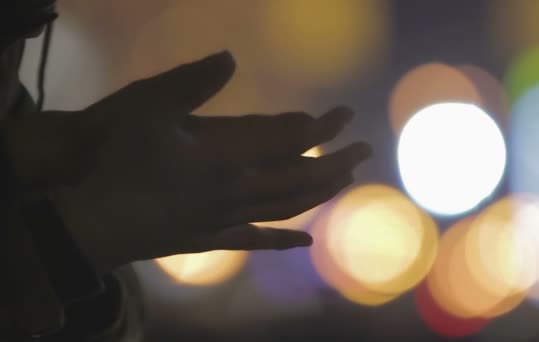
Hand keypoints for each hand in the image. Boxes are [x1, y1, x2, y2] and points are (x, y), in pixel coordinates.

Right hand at [48, 51, 371, 272]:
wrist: (90, 222)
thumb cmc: (115, 162)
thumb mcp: (146, 109)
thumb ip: (190, 83)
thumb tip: (231, 57)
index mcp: (228, 160)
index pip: (289, 142)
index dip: (323, 128)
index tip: (347, 115)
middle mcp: (238, 192)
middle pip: (300, 179)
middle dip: (336, 164)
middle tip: (365, 152)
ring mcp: (226, 219)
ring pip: (287, 207)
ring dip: (320, 194)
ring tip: (344, 183)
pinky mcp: (209, 238)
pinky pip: (256, 240)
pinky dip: (284, 240)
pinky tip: (304, 242)